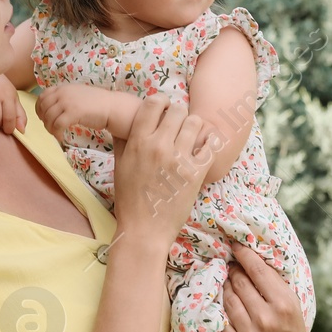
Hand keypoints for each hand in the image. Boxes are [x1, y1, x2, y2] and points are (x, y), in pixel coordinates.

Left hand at [35, 84, 115, 139]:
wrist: (112, 107)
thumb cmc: (97, 103)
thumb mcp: (77, 95)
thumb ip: (65, 98)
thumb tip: (53, 109)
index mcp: (63, 88)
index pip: (43, 96)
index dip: (39, 108)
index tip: (42, 117)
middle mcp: (63, 93)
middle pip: (43, 107)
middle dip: (44, 120)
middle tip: (50, 128)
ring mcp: (67, 102)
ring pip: (48, 117)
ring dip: (49, 128)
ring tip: (56, 134)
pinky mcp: (73, 113)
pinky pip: (57, 125)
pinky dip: (56, 133)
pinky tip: (61, 137)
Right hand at [110, 95, 211, 250]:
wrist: (145, 230)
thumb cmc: (130, 199)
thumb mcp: (120, 166)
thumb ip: (123, 140)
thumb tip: (125, 121)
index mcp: (138, 142)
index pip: (154, 103)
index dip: (161, 102)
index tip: (163, 109)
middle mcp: (159, 146)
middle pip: (177, 110)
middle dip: (178, 114)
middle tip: (177, 125)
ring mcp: (179, 159)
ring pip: (195, 123)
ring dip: (193, 127)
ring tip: (190, 137)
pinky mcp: (196, 172)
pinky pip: (211, 144)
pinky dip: (210, 142)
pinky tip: (205, 147)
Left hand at [218, 244, 309, 331]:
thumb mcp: (293, 307)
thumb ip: (275, 285)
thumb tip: (252, 259)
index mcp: (285, 304)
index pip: (258, 271)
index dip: (244, 255)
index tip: (236, 246)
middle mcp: (267, 319)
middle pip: (240, 283)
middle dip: (233, 270)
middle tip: (231, 264)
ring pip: (228, 299)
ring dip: (225, 286)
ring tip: (226, 281)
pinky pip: (222, 322)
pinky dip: (219, 308)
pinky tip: (221, 301)